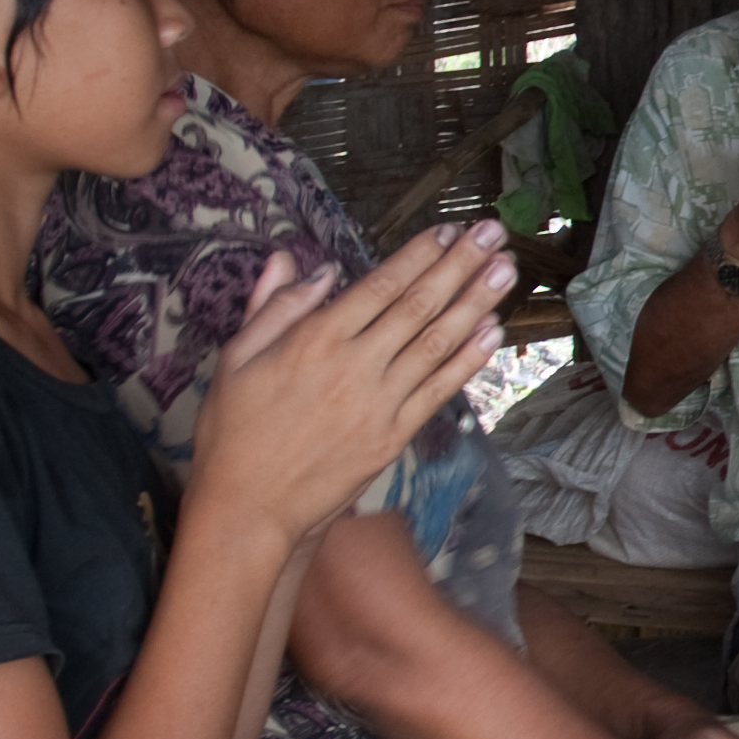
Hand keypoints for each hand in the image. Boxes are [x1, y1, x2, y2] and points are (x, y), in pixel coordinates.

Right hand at [196, 225, 514, 537]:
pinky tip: (493, 333)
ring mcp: (378, 403)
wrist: (248, 507)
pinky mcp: (393, 437)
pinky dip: (468, 360)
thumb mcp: (235, 360)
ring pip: (437, 343)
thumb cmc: (233, 432)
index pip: (379, 286)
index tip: (446, 230)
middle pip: (418, 306)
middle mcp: (353, 367)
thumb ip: (274, 308)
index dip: (417, 256)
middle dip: (459, 265)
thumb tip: (305, 265)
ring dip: (476, 303)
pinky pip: (438, 391)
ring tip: (505, 270)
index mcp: (313, 341)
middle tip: (493, 234)